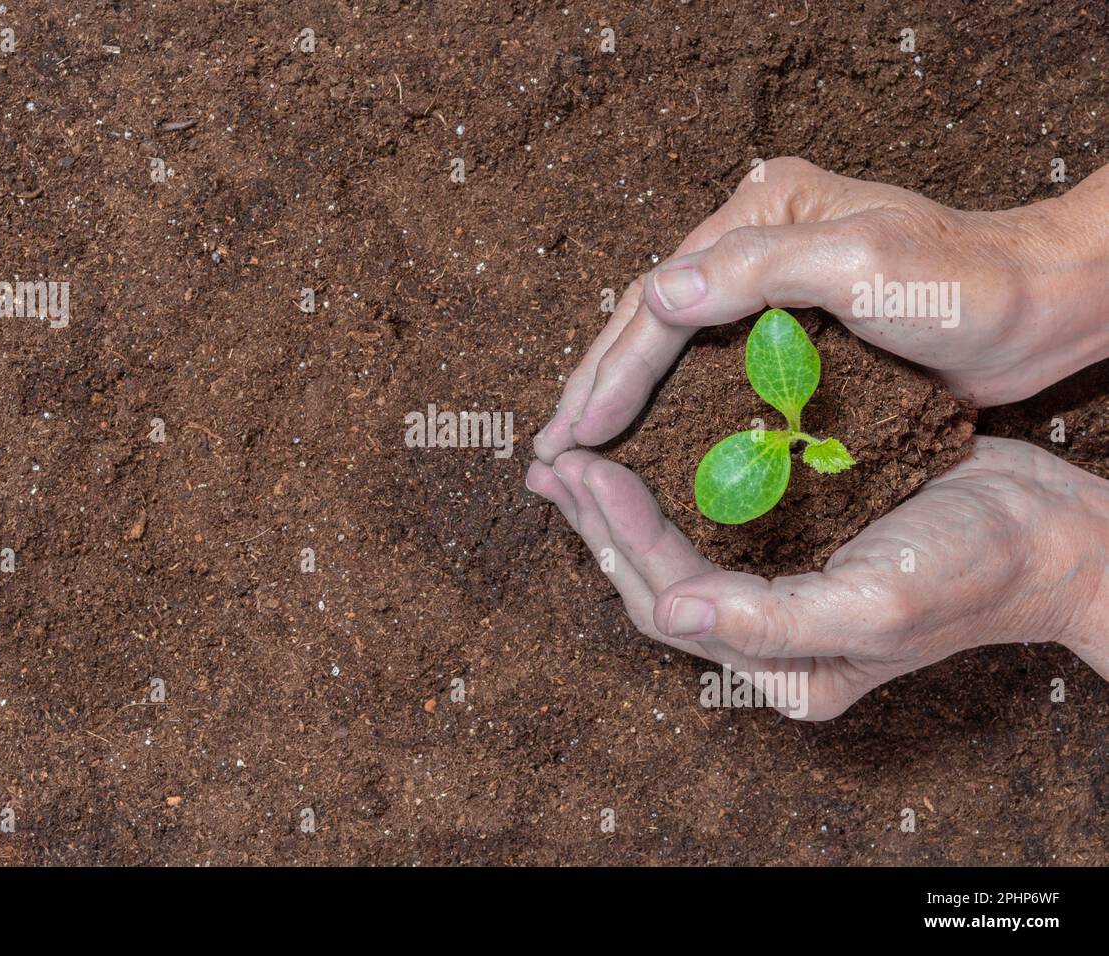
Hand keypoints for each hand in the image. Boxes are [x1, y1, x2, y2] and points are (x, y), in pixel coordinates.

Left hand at [527, 437, 1108, 719]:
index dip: (621, 538)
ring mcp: (778, 587)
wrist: (1051, 532)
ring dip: (618, 504)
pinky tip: (643, 444)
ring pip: (673, 547)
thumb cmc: (975, 571)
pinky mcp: (793, 541)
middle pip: (655, 580)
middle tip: (552, 462)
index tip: (583, 471)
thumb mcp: (876, 606)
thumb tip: (669, 613)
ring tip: (570, 458)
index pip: (669, 604)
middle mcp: (769, 638)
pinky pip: (710, 514)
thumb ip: (769, 622)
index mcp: (781, 669)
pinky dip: (668, 480)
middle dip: (598, 523)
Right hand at [534, 158, 1108, 464]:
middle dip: (598, 389)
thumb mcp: (865, 264)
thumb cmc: (965, 282)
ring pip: (675, 351)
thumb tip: (657, 292)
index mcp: (760, 213)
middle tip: (552, 454)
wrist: (1041, 306)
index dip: (613, 371)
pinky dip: (673, 411)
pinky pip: (713, 373)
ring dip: (625, 403)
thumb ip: (759, 268)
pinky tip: (647, 446)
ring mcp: (771, 289)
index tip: (577, 434)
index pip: (662, 301)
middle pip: (653, 323)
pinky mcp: (791, 332)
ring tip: (580, 455)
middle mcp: (754, 244)